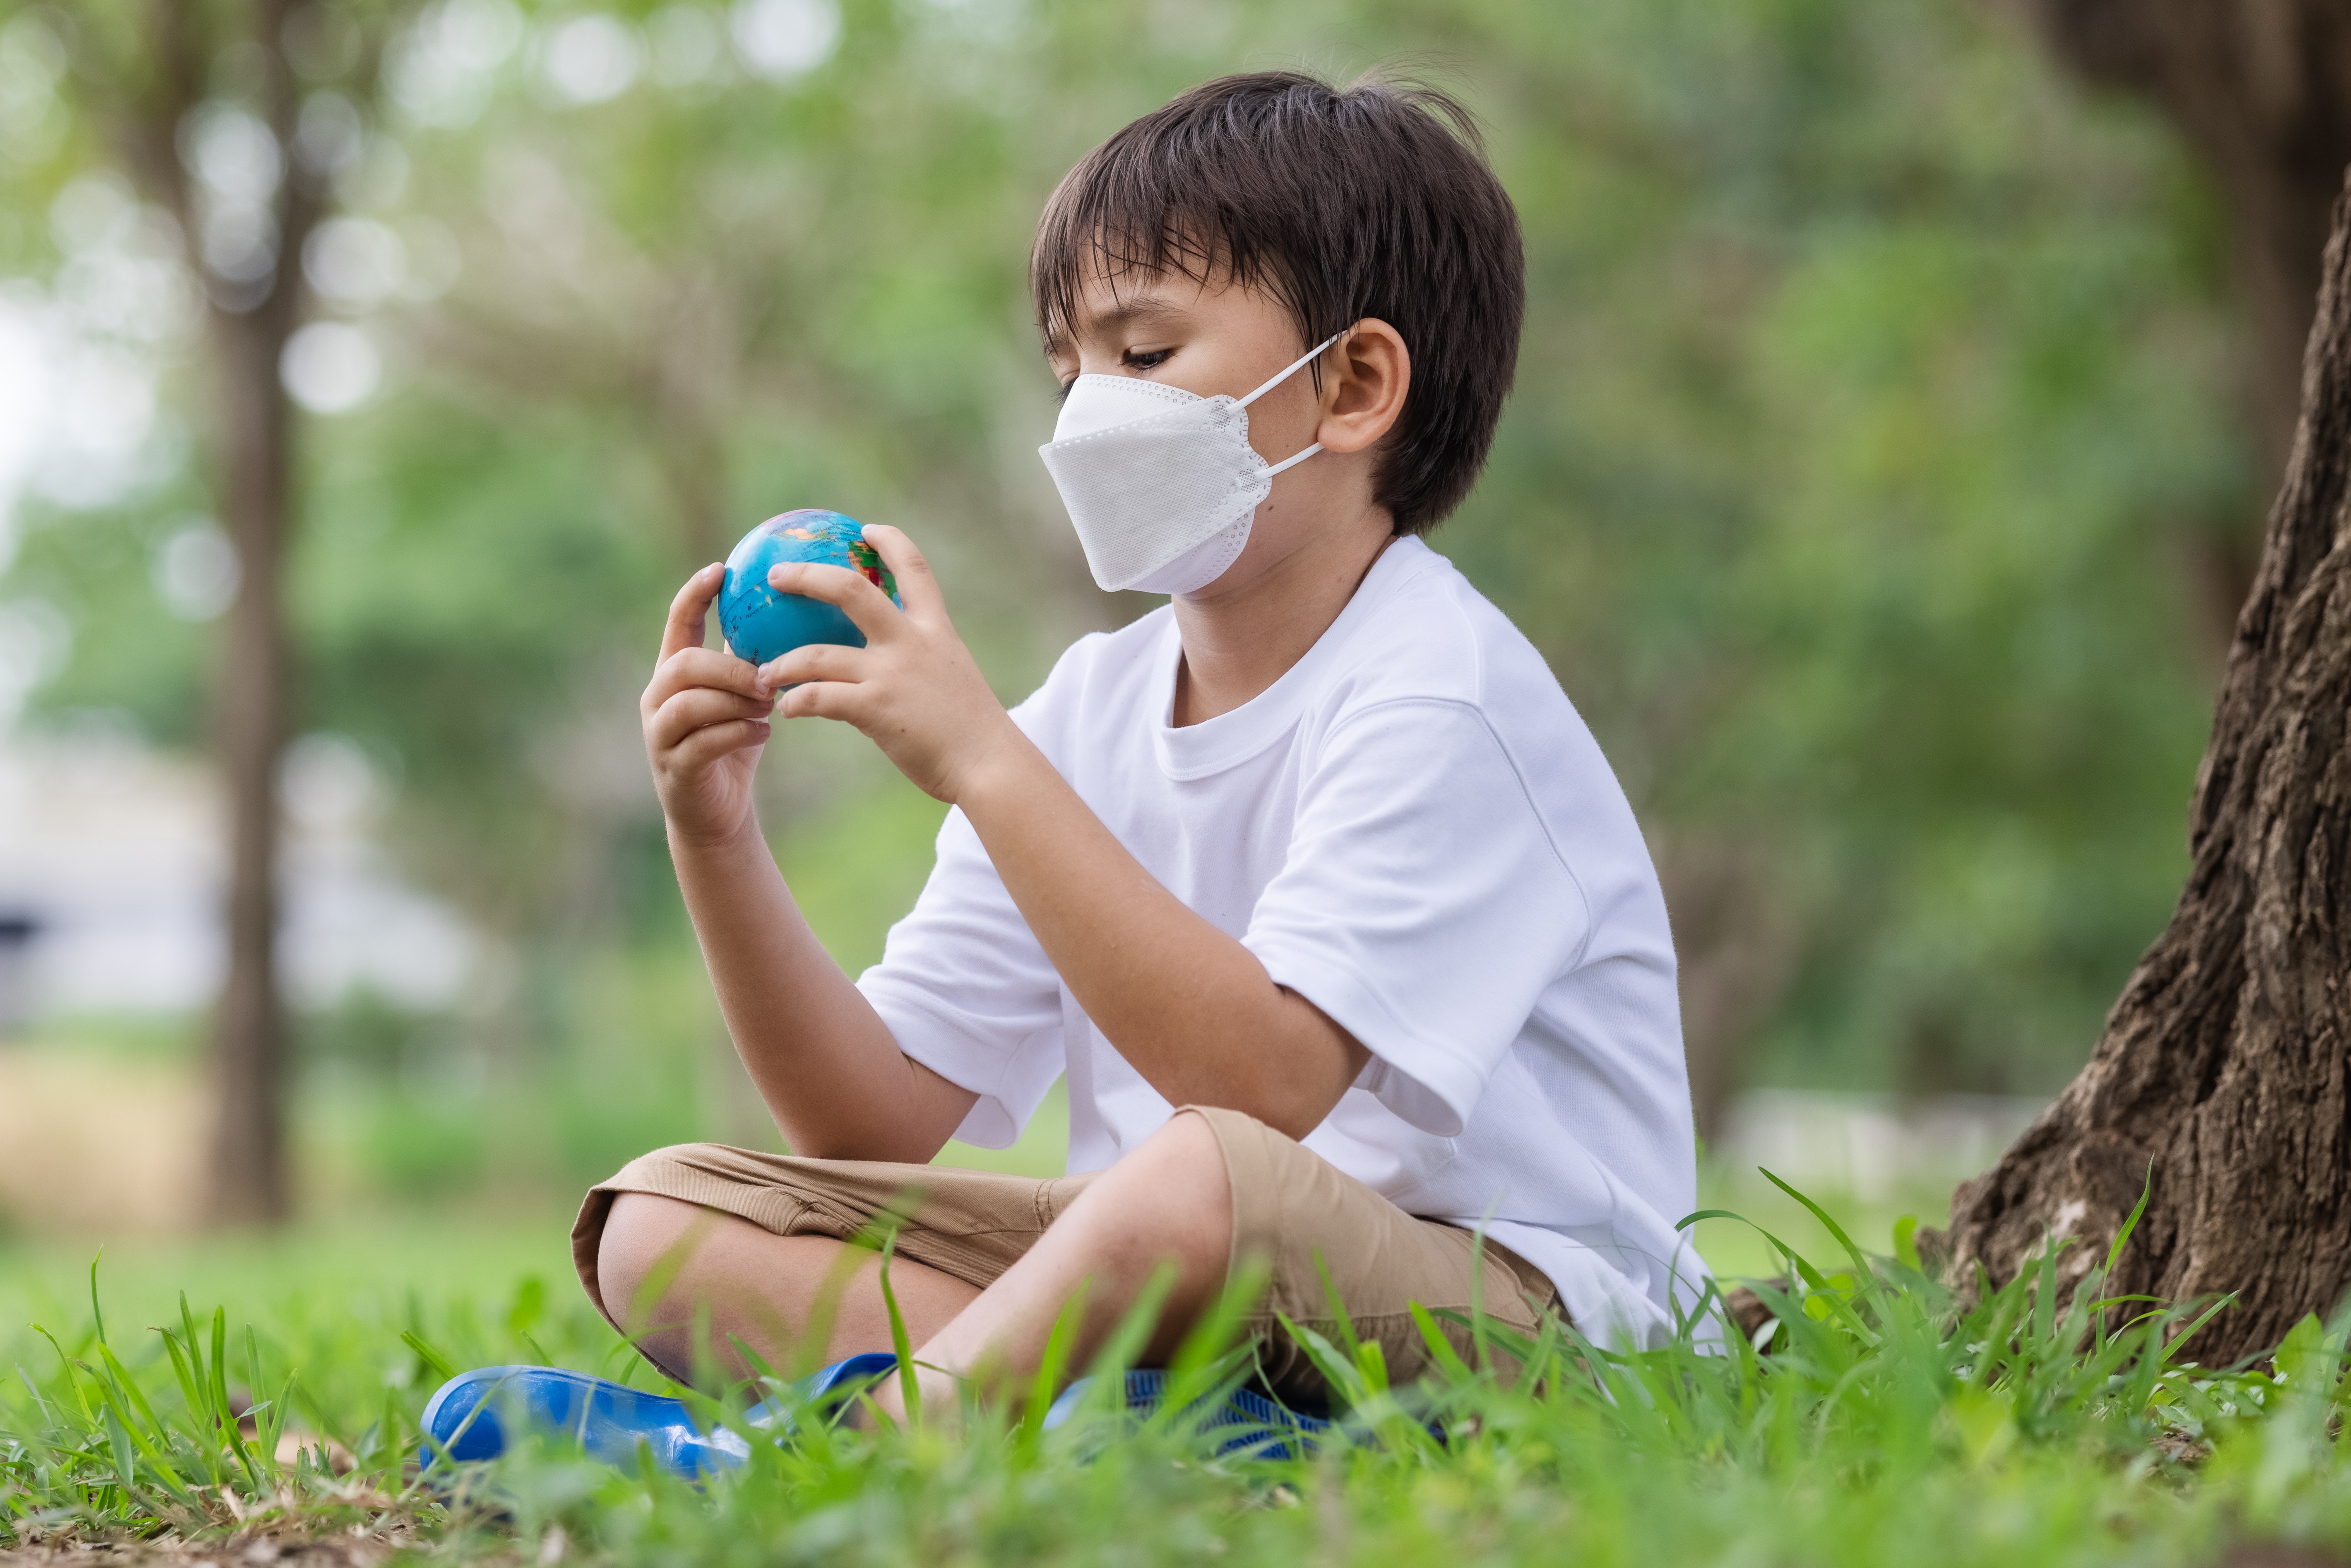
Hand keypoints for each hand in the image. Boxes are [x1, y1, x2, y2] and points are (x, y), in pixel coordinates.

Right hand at [642, 562, 776, 846]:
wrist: (716, 812)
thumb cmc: (732, 744)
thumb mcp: (741, 696)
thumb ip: (750, 661)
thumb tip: (792, 615)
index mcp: (674, 673)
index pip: (677, 623)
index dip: (694, 595)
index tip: (720, 569)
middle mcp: (658, 699)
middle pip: (684, 664)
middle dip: (729, 666)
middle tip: (767, 676)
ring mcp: (660, 735)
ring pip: (690, 704)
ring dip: (734, 701)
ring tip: (767, 706)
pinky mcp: (675, 769)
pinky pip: (703, 743)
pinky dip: (737, 734)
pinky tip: (763, 733)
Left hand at [759, 525, 1023, 801]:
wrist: (990, 765)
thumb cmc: (972, 730)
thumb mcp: (952, 676)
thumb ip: (923, 660)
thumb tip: (892, 661)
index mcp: (935, 629)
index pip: (914, 568)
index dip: (890, 541)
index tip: (867, 528)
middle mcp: (911, 642)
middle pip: (849, 589)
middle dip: (807, 576)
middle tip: (776, 576)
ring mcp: (892, 673)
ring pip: (817, 653)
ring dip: (782, 663)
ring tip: (763, 673)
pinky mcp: (876, 708)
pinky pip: (818, 698)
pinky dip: (796, 702)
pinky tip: (788, 710)